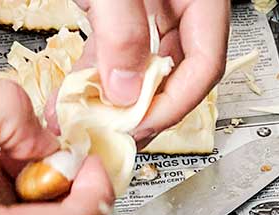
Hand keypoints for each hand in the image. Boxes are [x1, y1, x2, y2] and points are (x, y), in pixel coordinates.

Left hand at [74, 0, 229, 143]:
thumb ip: (123, 31)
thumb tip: (126, 90)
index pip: (206, 67)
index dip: (174, 105)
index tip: (140, 126)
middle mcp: (181, 8)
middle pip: (177, 78)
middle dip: (145, 113)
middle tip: (117, 137)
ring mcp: (152, 13)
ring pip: (143, 73)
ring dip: (115, 104)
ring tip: (92, 126)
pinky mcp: (122, 15)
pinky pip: (114, 57)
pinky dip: (95, 80)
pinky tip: (73, 99)